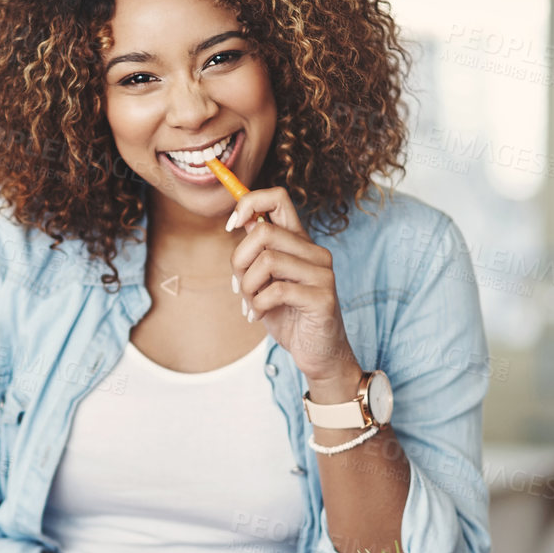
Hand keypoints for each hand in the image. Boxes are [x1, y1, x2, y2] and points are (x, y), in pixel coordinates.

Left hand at [226, 187, 361, 401]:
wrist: (318, 354)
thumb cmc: (288, 315)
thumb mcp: (265, 280)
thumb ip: (256, 252)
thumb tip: (237, 220)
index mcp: (299, 242)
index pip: (278, 198)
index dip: (248, 203)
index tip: (230, 225)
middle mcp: (314, 251)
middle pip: (263, 231)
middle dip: (239, 260)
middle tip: (239, 285)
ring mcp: (322, 273)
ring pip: (267, 260)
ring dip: (247, 286)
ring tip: (250, 304)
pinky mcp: (322, 298)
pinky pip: (276, 290)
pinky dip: (257, 305)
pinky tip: (258, 316)